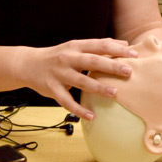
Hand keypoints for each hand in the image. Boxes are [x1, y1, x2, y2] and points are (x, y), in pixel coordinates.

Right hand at [20, 38, 135, 118]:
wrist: (28, 64)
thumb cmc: (58, 56)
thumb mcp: (76, 47)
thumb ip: (98, 46)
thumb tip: (125, 45)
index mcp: (76, 46)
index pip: (100, 45)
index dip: (117, 50)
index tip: (134, 56)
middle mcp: (68, 58)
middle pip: (92, 61)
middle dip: (111, 66)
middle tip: (129, 72)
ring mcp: (59, 74)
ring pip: (81, 81)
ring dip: (98, 87)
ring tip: (114, 93)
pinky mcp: (52, 89)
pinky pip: (66, 101)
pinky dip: (78, 109)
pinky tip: (91, 116)